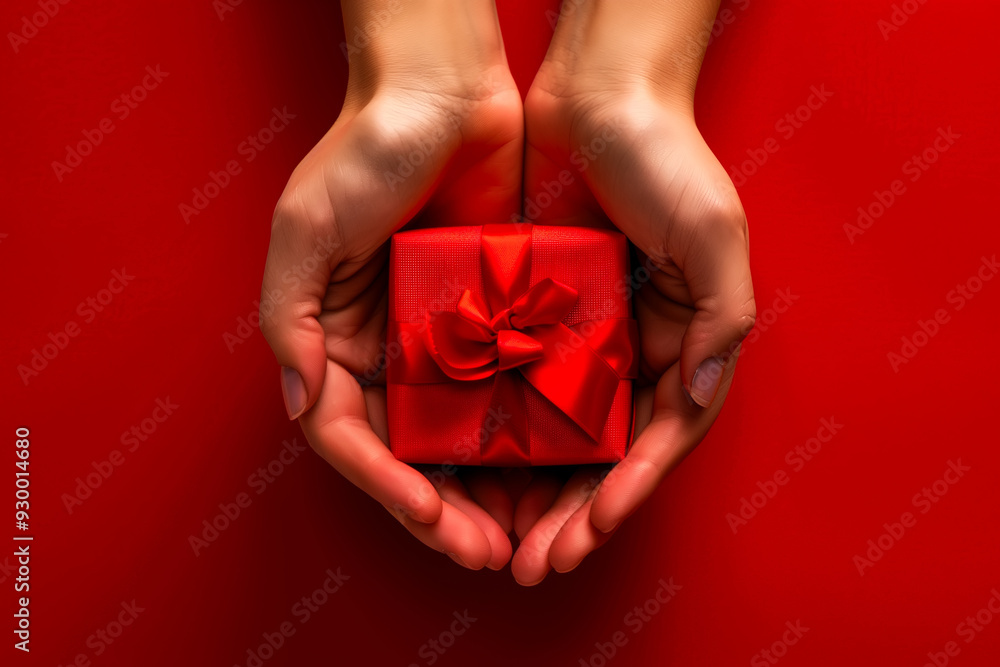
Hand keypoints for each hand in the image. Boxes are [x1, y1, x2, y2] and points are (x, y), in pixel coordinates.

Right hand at [260, 0, 522, 570]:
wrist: (444, 89)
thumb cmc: (367, 149)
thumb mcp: (306, 229)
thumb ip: (293, 321)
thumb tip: (300, 405)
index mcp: (335, 337)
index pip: (351, 435)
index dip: (386, 486)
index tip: (430, 519)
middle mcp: (387, 347)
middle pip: (412, 450)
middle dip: (444, 508)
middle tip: (488, 552)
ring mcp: (442, 338)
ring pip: (463, 434)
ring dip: (487, 489)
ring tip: (522, 534)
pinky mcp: (493, 317)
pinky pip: (506, 388)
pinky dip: (521, 432)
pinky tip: (551, 466)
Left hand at [510, 0, 755, 584]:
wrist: (598, 93)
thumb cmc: (668, 154)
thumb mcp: (713, 231)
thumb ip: (720, 315)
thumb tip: (697, 393)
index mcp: (680, 338)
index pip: (658, 436)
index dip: (627, 491)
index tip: (589, 533)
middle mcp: (631, 346)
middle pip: (603, 450)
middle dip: (574, 512)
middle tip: (538, 563)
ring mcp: (581, 333)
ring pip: (555, 430)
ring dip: (533, 489)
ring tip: (501, 538)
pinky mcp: (534, 312)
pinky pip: (516, 380)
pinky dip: (501, 426)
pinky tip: (472, 465)